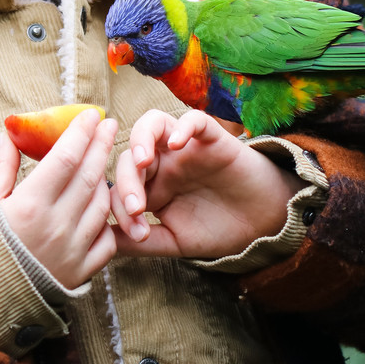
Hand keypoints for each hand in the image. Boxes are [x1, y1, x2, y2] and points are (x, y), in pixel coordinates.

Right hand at [0, 107, 118, 288]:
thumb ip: (2, 166)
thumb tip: (10, 133)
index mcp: (30, 204)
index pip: (66, 157)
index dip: (81, 132)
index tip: (90, 115)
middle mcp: (56, 226)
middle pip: (89, 176)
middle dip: (101, 145)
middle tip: (109, 124)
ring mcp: (72, 251)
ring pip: (102, 205)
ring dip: (106, 179)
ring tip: (102, 161)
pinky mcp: (80, 273)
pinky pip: (106, 240)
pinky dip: (107, 219)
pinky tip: (102, 204)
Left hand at [110, 109, 303, 258]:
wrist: (263, 225)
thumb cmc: (217, 229)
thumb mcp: (173, 240)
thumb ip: (139, 241)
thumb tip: (101, 243)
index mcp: (149, 184)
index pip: (119, 184)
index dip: (120, 206)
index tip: (136, 233)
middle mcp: (162, 161)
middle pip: (131, 155)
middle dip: (127, 181)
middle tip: (136, 208)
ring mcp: (185, 148)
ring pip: (153, 123)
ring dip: (141, 138)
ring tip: (142, 161)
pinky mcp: (212, 138)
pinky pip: (194, 120)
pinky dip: (183, 126)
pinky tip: (177, 144)